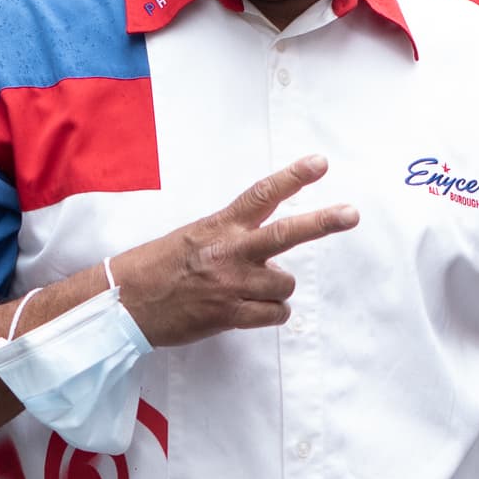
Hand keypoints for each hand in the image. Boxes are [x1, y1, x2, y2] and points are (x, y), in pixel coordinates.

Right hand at [109, 157, 358, 346]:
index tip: (321, 163)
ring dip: (277, 290)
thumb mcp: (193, 237)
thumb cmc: (158, 267)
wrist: (126, 302)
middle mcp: (230, 251)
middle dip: (323, 222)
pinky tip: (252, 311)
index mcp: (219, 225)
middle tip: (351, 214)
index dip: (294, 177)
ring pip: (284, 285)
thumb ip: (232, 236)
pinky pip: (274, 315)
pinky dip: (271, 314)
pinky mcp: (229, 315)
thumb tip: (269, 252)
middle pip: (287, 233)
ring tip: (251, 291)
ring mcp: (231, 284)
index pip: (262, 194)